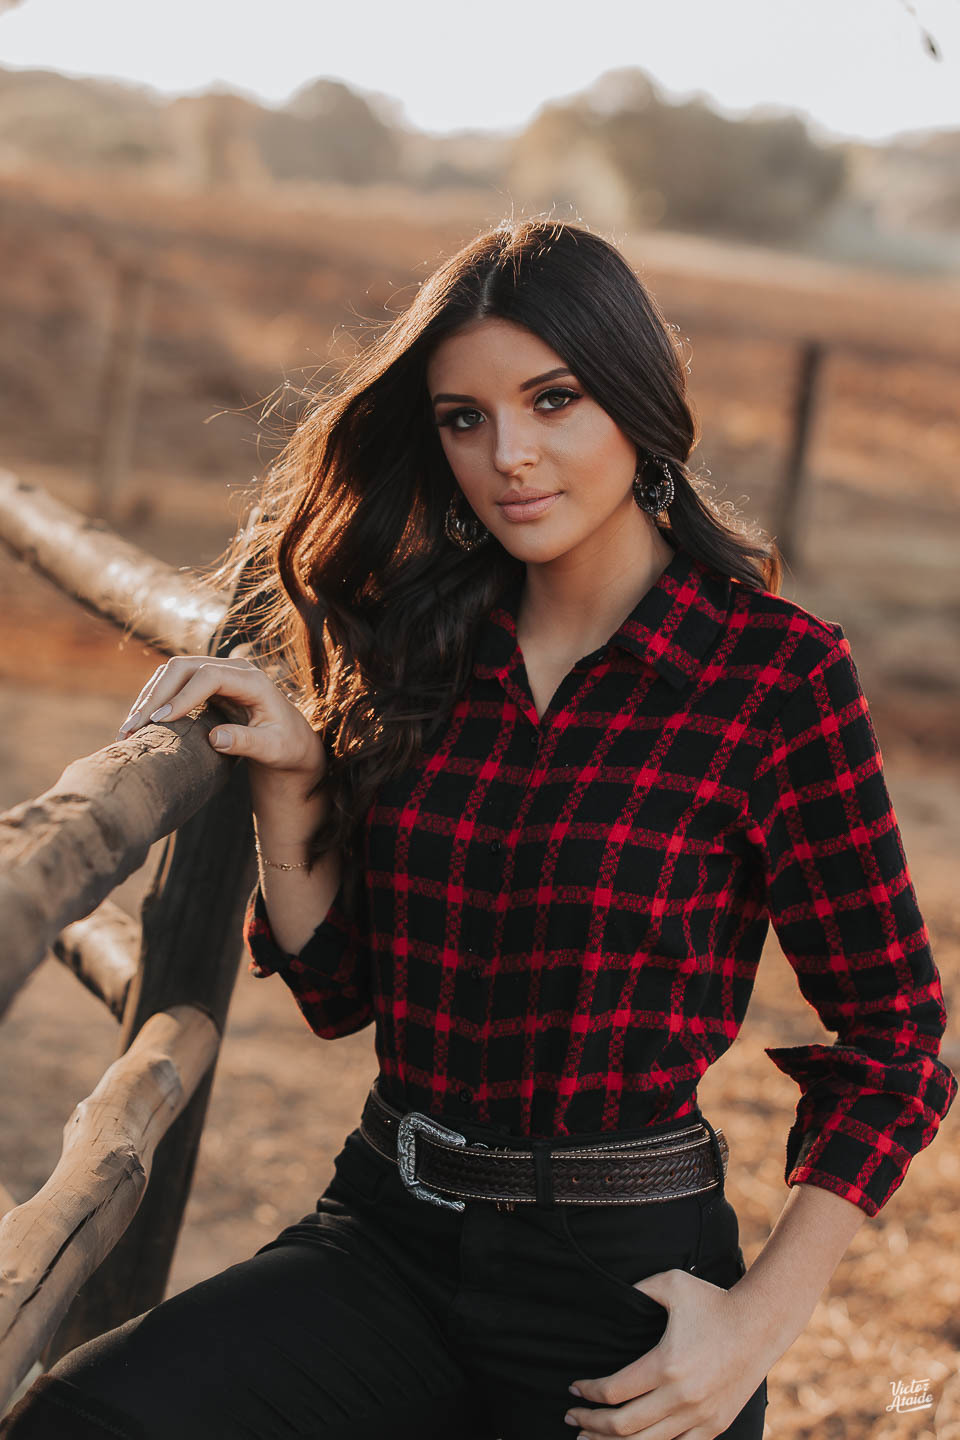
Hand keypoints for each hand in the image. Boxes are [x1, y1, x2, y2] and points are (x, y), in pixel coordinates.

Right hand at [114, 654, 326, 779]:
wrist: (291, 742)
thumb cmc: (286, 746)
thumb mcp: (274, 749)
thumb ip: (248, 742)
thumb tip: (214, 739)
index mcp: (254, 681)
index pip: (210, 676)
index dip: (183, 696)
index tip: (161, 721)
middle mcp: (234, 670)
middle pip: (184, 668)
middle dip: (155, 696)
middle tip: (133, 728)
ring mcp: (218, 674)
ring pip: (173, 673)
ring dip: (148, 698)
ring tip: (128, 729)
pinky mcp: (206, 685)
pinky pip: (173, 684)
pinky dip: (154, 701)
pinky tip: (139, 723)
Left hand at [563, 1268, 771, 1438]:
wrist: (760, 1324)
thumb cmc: (714, 1301)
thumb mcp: (672, 1284)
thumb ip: (639, 1288)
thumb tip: (612, 1294)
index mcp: (666, 1365)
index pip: (614, 1391)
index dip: (588, 1393)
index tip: (573, 1389)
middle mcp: (681, 1397)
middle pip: (624, 1426)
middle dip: (592, 1424)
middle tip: (572, 1419)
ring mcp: (699, 1417)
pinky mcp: (714, 1426)